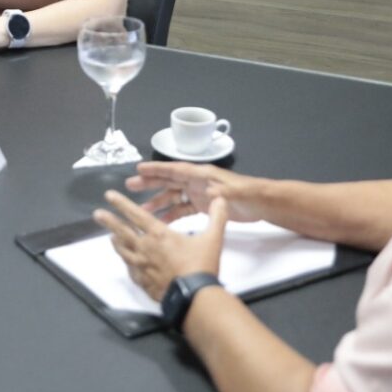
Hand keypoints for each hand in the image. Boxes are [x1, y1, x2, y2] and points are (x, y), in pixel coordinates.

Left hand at [93, 192, 228, 300]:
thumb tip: (221, 199)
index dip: (121, 203)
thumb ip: (217, 217)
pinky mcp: (142, 281)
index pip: (135, 214)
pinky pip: (130, 269)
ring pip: (122, 250)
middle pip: (121, 231)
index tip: (109, 196)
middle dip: (108, 220)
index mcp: (159, 234)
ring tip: (111, 237)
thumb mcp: (213, 239)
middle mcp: (145, 248)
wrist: (194, 298)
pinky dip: (126, 262)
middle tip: (97, 214)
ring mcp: (141, 266)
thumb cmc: (201, 266)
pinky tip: (127, 262)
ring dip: (116, 241)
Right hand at [128, 162, 265, 223]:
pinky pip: (182, 209)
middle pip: (169, 181)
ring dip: (158, 202)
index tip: (139, 169)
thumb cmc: (248, 195)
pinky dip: (171, 214)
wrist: (261, 205)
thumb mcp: (235, 193)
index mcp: (202, 175)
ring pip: (173, 196)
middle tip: (130, 185)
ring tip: (142, 209)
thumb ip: (221, 192)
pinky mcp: (202, 206)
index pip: (175, 170)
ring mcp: (198, 194)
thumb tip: (209, 192)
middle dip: (150, 183)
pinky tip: (161, 222)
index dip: (157, 169)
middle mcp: (196, 182)